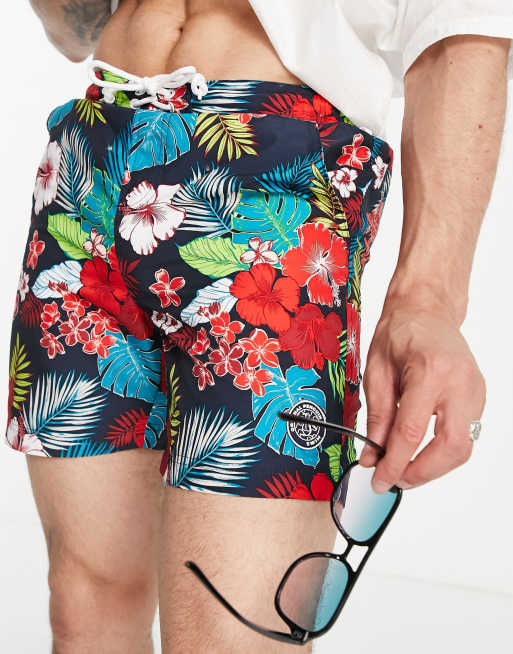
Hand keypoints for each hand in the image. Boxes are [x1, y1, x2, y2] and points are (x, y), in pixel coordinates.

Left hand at [359, 299, 485, 492]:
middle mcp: (459, 383)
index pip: (412, 433)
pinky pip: (465, 435)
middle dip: (421, 473)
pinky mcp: (479, 397)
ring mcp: (475, 390)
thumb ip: (376, 418)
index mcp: (430, 372)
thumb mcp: (376, 372)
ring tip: (404, 468)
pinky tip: (421, 448)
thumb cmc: (400, 333)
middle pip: (450, 448)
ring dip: (433, 466)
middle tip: (395, 480)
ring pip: (463, 447)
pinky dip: (442, 450)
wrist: (427, 311)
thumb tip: (371, 456)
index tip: (379, 480)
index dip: (394, 463)